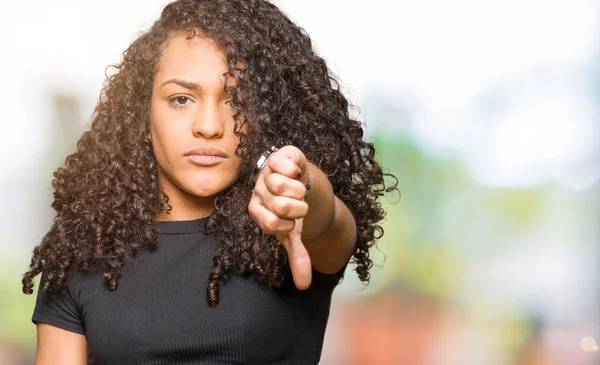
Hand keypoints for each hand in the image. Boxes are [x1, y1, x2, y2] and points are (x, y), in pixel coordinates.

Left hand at [248, 145, 311, 289]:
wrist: (296, 180)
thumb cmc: (290, 209)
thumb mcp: (293, 232)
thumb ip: (297, 256)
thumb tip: (304, 286)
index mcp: (257, 210)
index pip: (271, 224)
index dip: (289, 224)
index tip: (292, 221)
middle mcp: (258, 191)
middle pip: (279, 204)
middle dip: (298, 207)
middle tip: (298, 204)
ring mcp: (266, 172)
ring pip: (281, 184)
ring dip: (298, 190)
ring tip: (297, 188)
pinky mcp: (277, 156)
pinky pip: (283, 163)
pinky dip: (294, 169)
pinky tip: (295, 172)